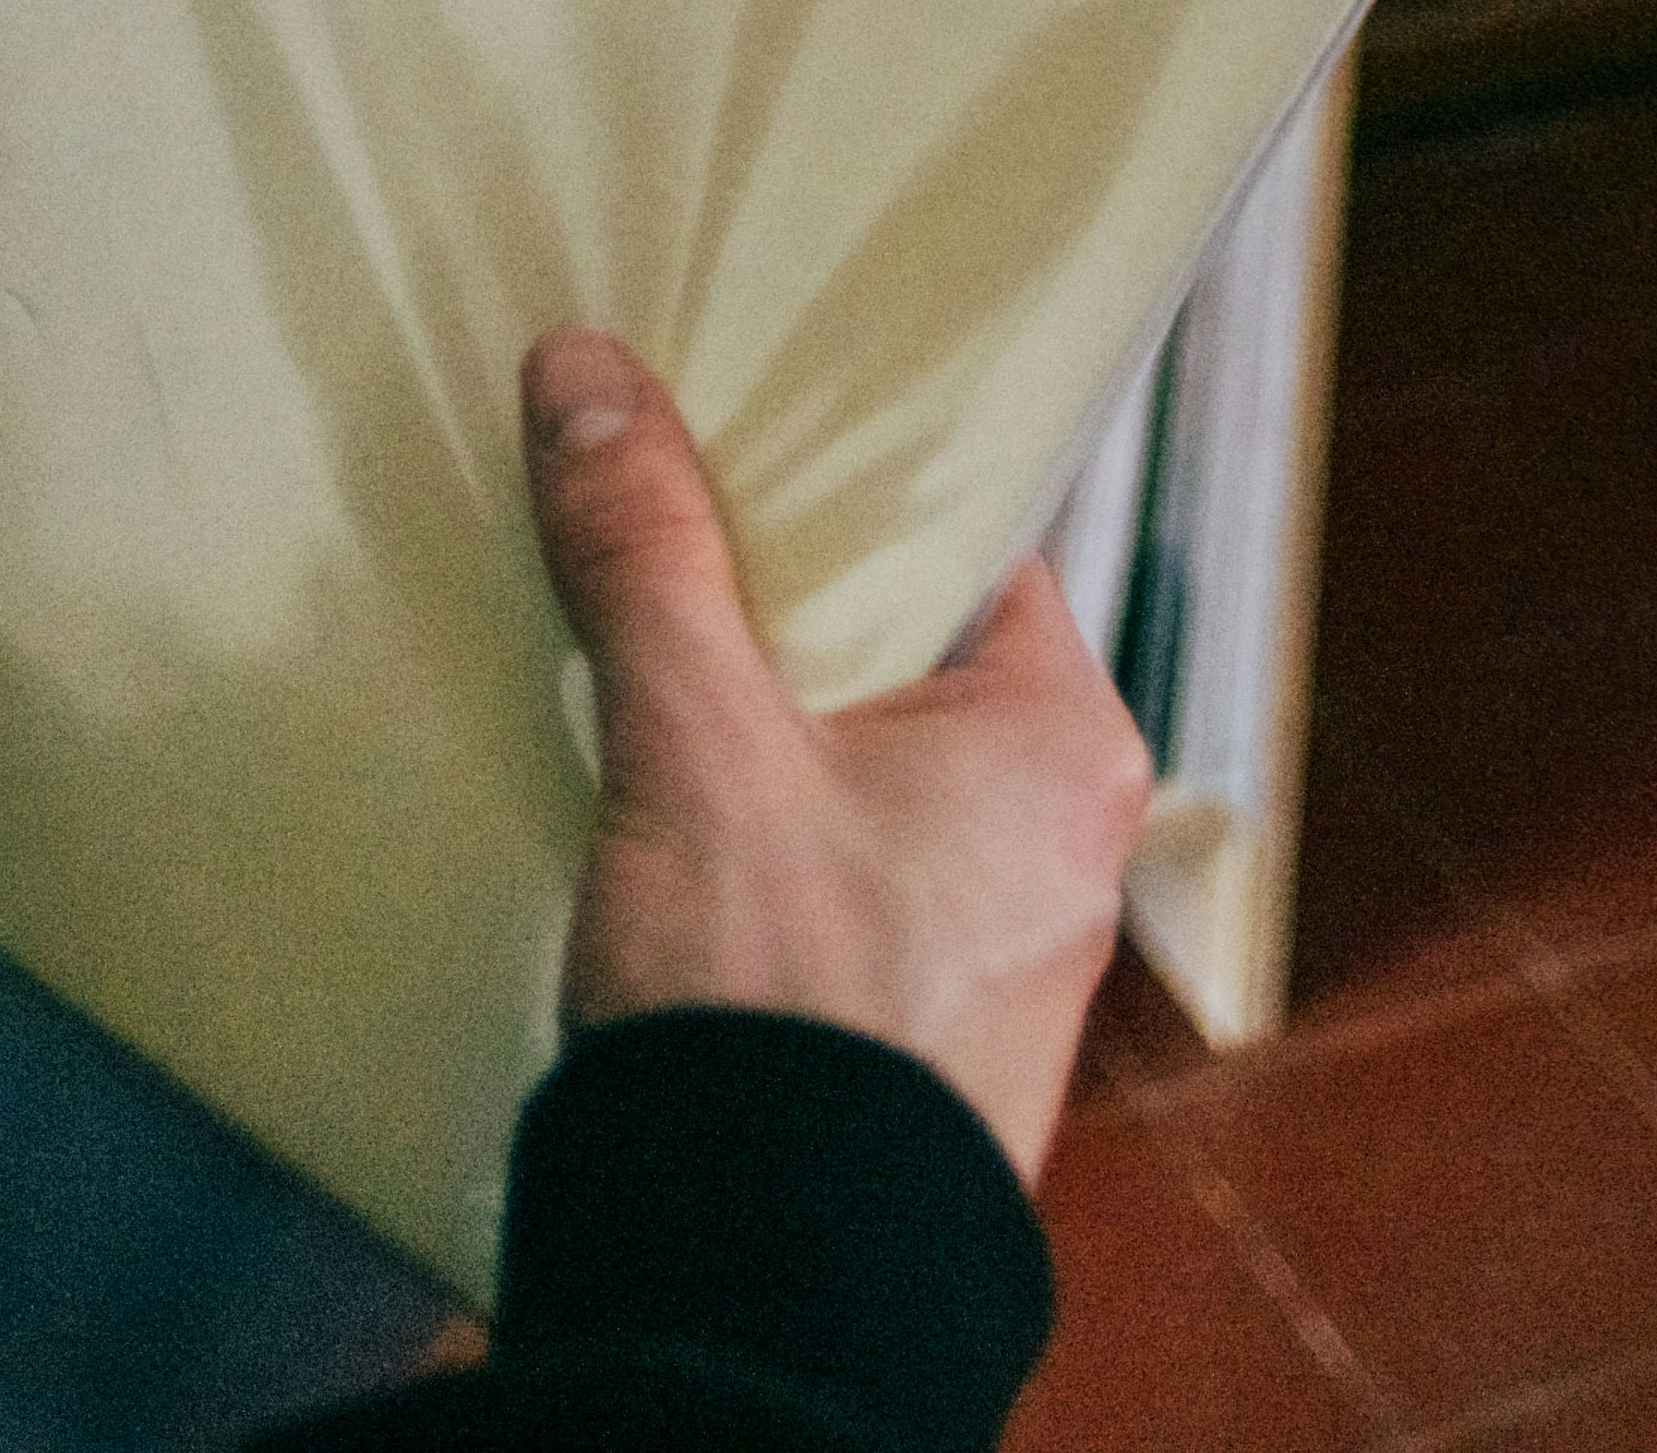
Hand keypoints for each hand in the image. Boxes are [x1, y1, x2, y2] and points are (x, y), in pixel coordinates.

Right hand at [520, 324, 1153, 1190]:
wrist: (764, 1280)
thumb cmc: (778, 1009)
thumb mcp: (698, 748)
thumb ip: (650, 556)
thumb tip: (591, 376)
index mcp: (1065, 739)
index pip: (964, 538)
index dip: (844, 478)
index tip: (734, 423)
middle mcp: (1062, 834)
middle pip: (901, 646)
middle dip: (775, 598)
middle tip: (652, 519)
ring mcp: (993, 938)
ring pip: (858, 759)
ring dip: (752, 716)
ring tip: (628, 651)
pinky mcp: (911, 1017)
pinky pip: (833, 862)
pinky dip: (750, 821)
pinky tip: (649, 804)